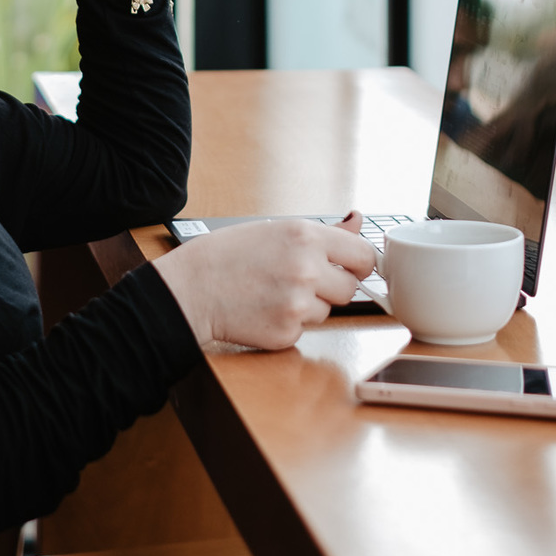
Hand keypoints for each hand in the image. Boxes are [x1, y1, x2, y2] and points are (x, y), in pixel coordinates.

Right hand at [153, 212, 373, 349]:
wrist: (191, 288)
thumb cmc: (228, 255)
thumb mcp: (276, 230)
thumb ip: (325, 233)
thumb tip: (358, 222)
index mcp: (305, 236)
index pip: (364, 255)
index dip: (358, 264)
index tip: (350, 267)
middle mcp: (307, 269)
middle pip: (350, 288)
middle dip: (332, 287)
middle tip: (302, 280)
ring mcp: (297, 304)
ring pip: (327, 311)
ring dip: (310, 305)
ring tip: (275, 291)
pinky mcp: (287, 333)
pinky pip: (305, 329)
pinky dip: (290, 323)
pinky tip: (265, 308)